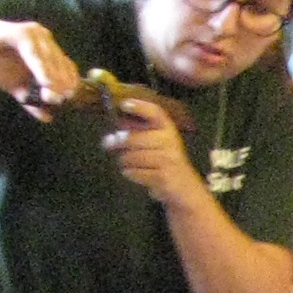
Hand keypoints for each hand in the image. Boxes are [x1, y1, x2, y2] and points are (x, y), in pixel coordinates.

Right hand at [0, 12, 79, 117]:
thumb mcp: (14, 86)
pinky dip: (40, 68)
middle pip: (61, 63)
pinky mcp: (18, 32)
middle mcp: (43, 38)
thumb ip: (30, 99)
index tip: (69, 100)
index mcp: (46, 49)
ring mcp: (32, 33)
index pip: (66, 67)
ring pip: (50, 58)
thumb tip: (48, 117)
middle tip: (60, 101)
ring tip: (53, 96)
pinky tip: (44, 82)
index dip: (70, 83)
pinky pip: (33, 52)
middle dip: (62, 84)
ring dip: (53, 79)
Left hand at [100, 89, 203, 210]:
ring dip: (124, 161)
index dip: (140, 107)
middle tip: (107, 143)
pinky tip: (133, 173)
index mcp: (168, 129)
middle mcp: (170, 141)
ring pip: (133, 157)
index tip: (124, 104)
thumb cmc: (165, 161)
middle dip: (118, 142)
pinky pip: (136, 172)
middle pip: (135, 138)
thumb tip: (115, 129)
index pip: (155, 113)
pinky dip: (130, 173)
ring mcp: (167, 159)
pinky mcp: (163, 176)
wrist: (185, 187)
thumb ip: (138, 133)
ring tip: (125, 162)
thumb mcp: (156, 143)